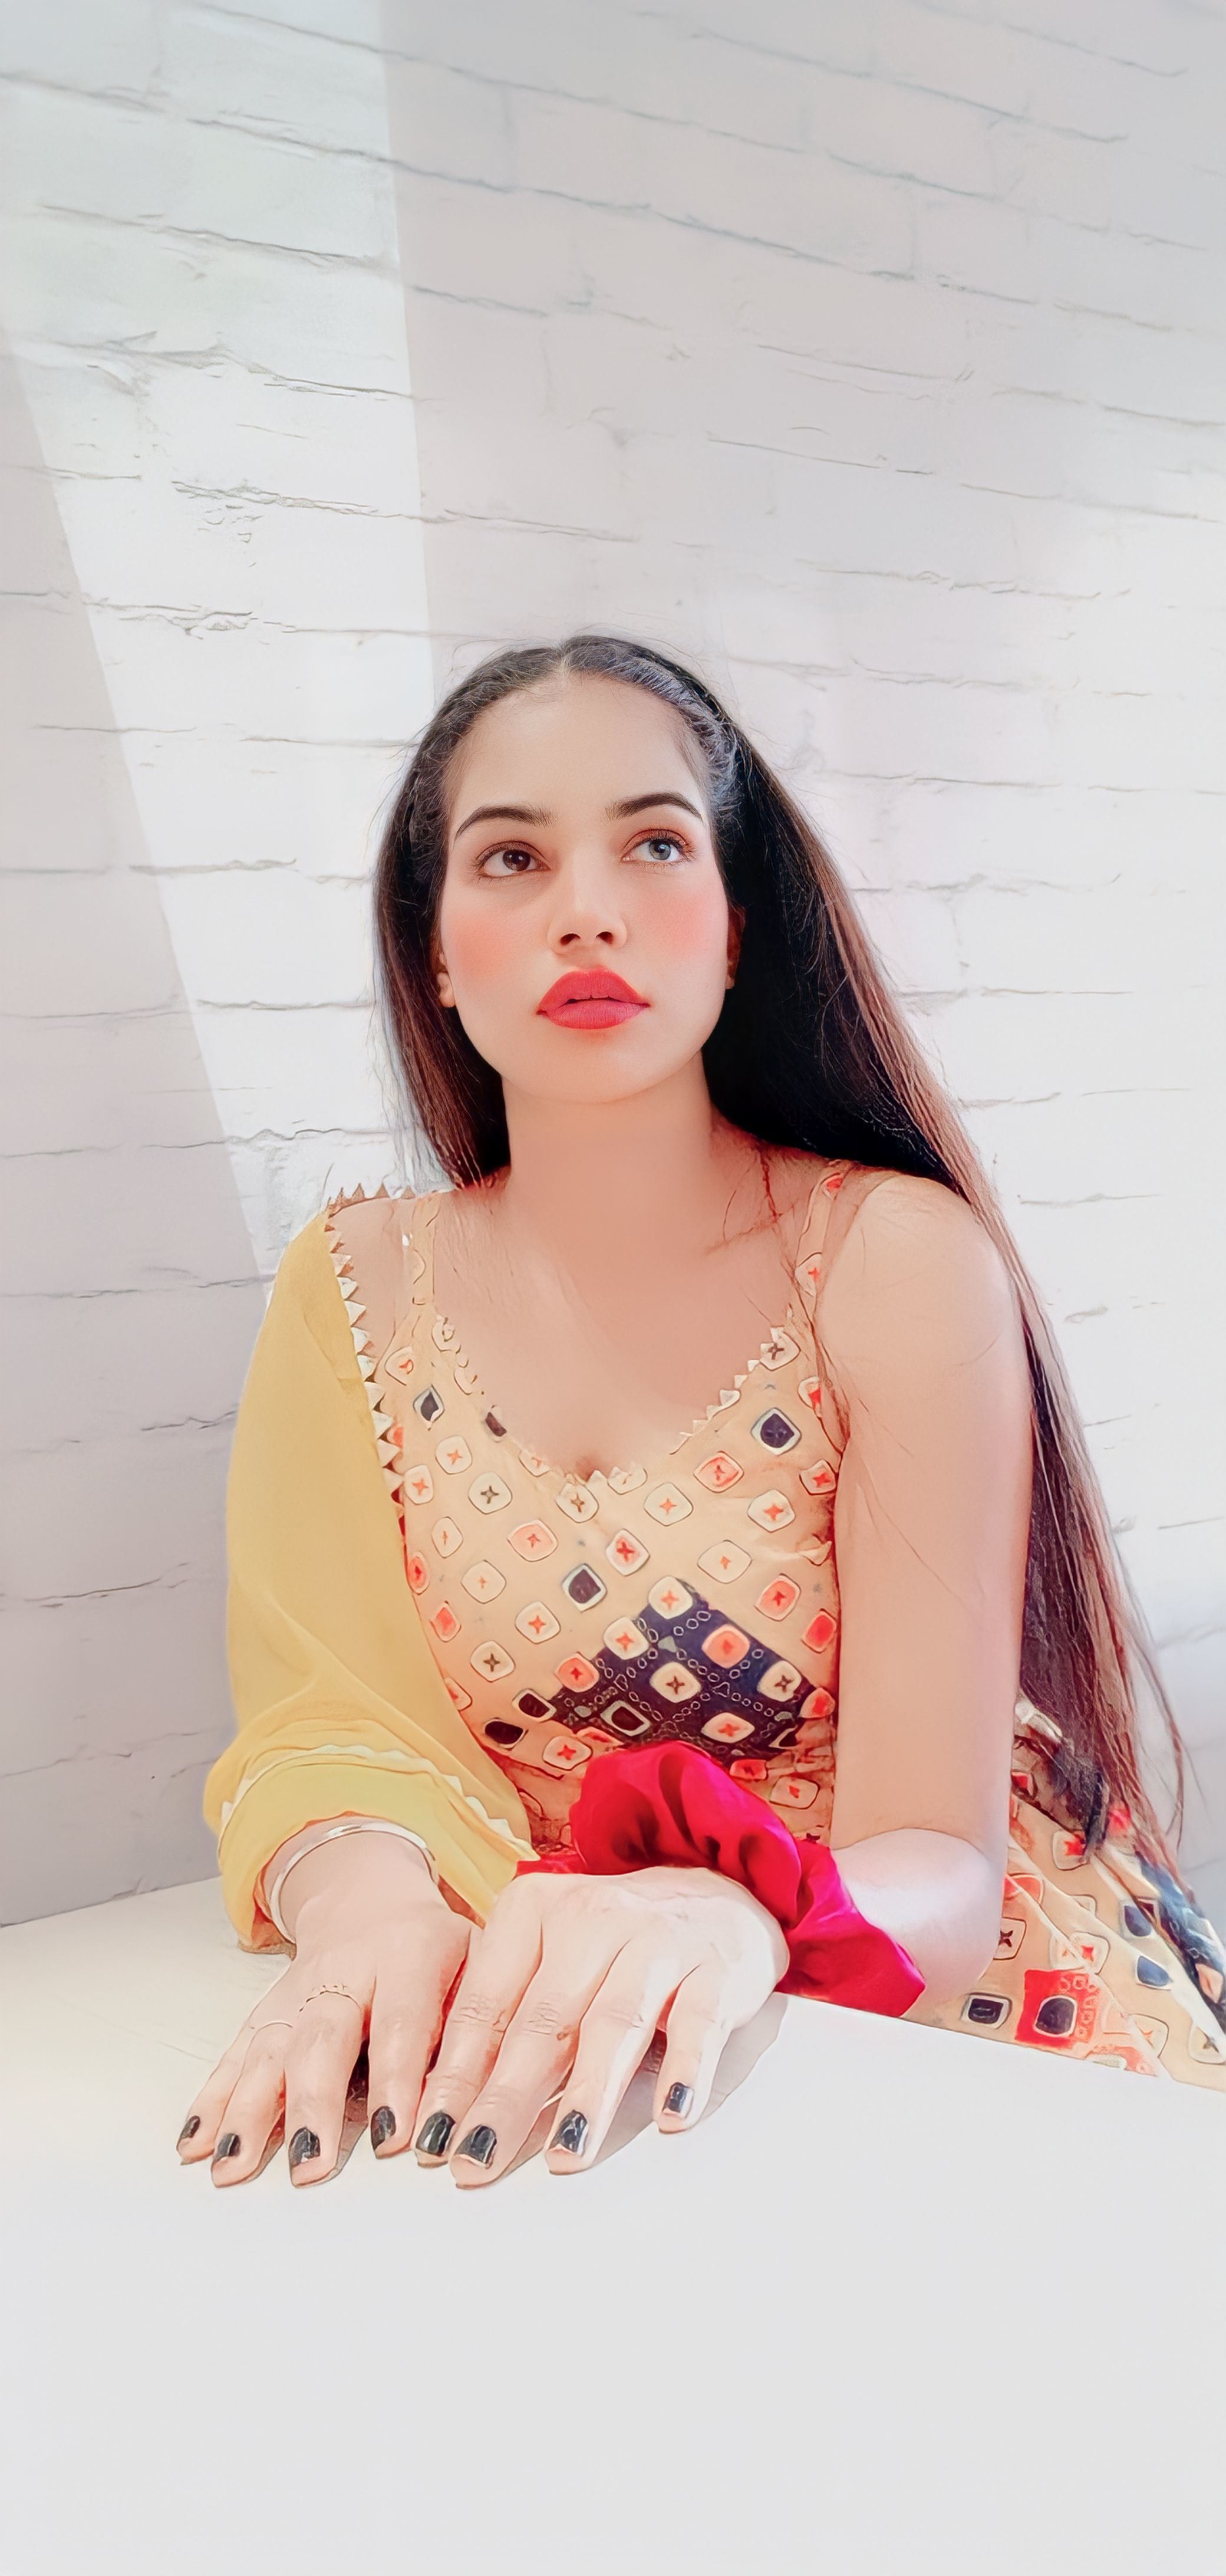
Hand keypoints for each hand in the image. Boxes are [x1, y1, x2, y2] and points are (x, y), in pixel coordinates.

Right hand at [175, 1832, 469, 2185]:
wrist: (371, 1895)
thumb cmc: (440, 1949)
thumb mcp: (479, 1965)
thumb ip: (480, 2029)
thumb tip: (477, 2110)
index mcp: (412, 1953)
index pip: (404, 2021)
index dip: (398, 2079)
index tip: (395, 2138)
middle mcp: (346, 1970)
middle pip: (324, 2037)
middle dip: (313, 2102)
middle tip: (310, 2163)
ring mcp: (298, 1989)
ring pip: (271, 2047)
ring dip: (249, 2108)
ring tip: (234, 2166)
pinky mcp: (267, 2008)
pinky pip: (237, 2051)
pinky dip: (214, 2097)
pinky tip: (195, 2142)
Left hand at [412, 1863, 788, 2185]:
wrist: (717, 1897)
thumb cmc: (614, 1945)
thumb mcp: (548, 1958)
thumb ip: (504, 2015)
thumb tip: (446, 2106)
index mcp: (533, 1911)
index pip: (485, 2003)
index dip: (456, 2074)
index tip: (432, 2136)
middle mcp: (591, 1918)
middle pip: (542, 2022)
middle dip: (506, 2098)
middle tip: (476, 2159)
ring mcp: (658, 1941)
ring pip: (615, 2023)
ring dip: (588, 2094)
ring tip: (565, 2153)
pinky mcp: (717, 1969)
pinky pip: (699, 2023)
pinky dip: (685, 2068)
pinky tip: (670, 2115)